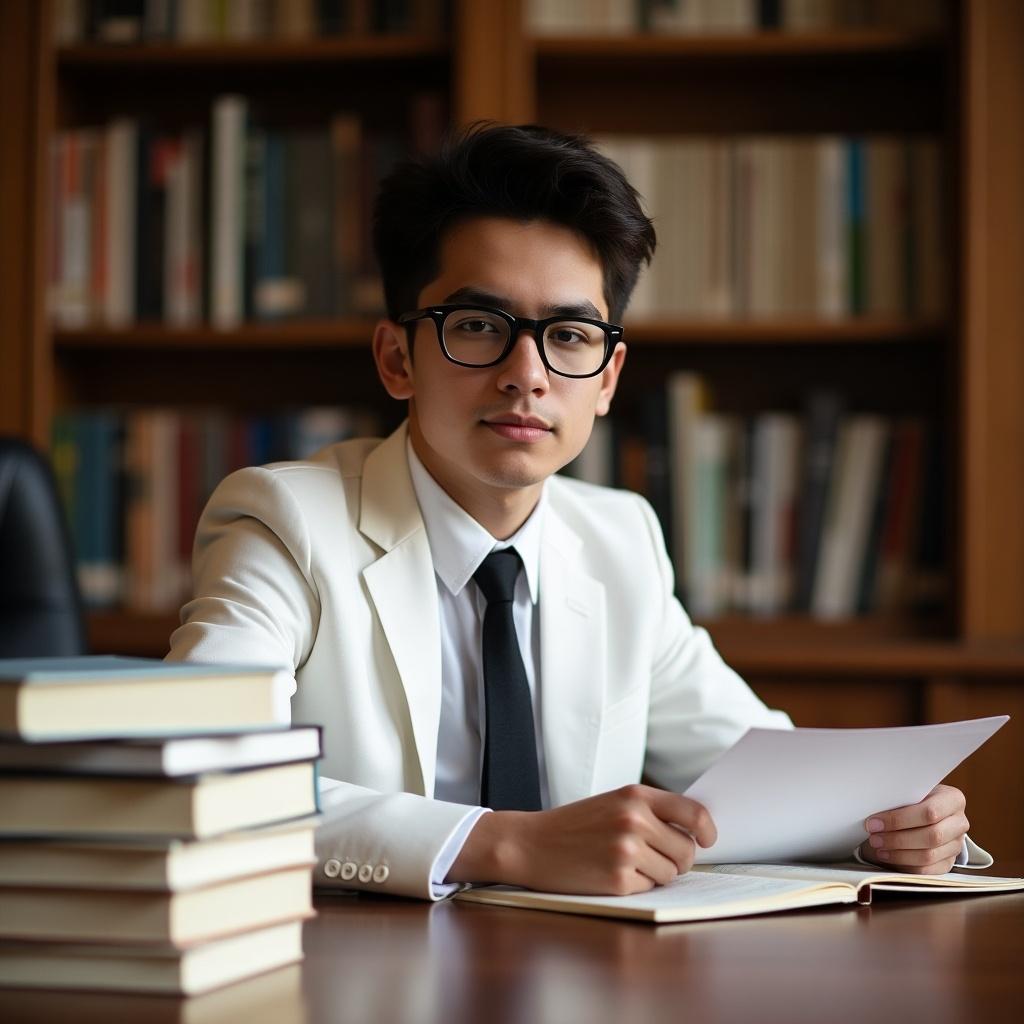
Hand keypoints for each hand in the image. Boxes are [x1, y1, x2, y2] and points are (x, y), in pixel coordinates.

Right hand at [448, 784, 716, 894]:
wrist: (530, 843)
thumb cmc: (573, 825)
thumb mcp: (612, 803)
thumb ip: (650, 811)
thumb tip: (694, 834)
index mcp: (635, 795)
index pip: (693, 813)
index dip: (707, 830)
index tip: (707, 840)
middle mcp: (634, 819)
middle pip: (686, 851)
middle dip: (677, 860)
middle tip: (655, 858)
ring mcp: (626, 850)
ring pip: (670, 874)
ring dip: (655, 875)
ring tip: (624, 863)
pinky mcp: (617, 879)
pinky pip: (648, 889)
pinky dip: (635, 887)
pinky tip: (610, 874)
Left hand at [858, 784, 968, 874]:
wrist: (926, 810)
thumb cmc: (912, 798)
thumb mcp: (909, 791)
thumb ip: (899, 797)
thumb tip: (872, 808)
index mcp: (953, 799)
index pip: (929, 812)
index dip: (899, 820)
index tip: (873, 823)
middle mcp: (960, 822)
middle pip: (931, 836)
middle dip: (897, 839)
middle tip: (874, 838)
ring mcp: (957, 844)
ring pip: (929, 855)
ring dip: (899, 853)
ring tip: (878, 847)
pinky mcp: (949, 862)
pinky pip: (929, 870)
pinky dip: (906, 865)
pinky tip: (888, 857)